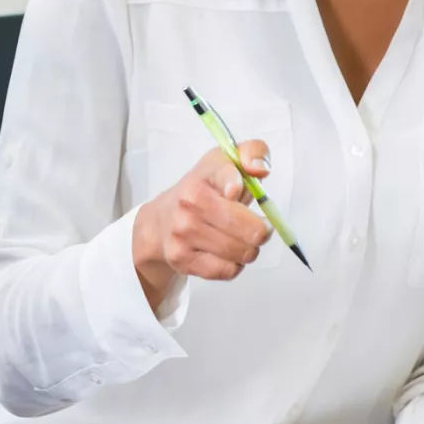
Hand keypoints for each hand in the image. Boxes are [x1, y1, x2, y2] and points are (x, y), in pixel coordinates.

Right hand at [133, 140, 271, 311]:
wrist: (162, 220)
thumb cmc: (206, 189)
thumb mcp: (228, 161)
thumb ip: (254, 153)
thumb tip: (260, 169)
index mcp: (207, 173)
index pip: (225, 174)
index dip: (237, 184)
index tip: (236, 191)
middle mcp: (191, 201)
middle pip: (250, 229)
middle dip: (261, 231)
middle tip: (256, 227)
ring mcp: (184, 232)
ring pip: (243, 253)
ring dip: (249, 249)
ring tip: (239, 239)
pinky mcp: (182, 259)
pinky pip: (228, 271)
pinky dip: (234, 265)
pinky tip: (226, 253)